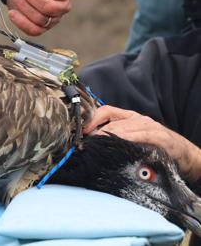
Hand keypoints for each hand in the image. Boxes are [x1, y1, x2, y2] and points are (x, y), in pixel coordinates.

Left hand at [83, 105, 200, 181]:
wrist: (183, 154)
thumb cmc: (154, 147)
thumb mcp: (132, 140)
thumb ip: (115, 139)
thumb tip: (91, 145)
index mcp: (129, 117)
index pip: (105, 111)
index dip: (91, 119)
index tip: (80, 131)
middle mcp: (137, 118)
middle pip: (110, 122)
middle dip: (95, 134)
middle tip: (84, 145)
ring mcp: (148, 126)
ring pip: (122, 128)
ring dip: (106, 137)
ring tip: (94, 145)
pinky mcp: (159, 136)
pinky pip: (140, 135)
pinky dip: (128, 138)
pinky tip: (117, 142)